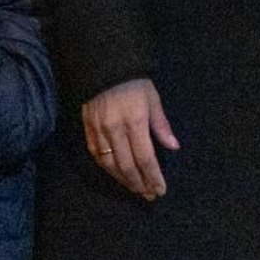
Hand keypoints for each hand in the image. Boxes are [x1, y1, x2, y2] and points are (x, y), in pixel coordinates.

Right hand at [83, 78, 180, 200]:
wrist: (102, 64)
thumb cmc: (133, 82)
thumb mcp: (152, 98)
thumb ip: (161, 125)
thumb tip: (173, 147)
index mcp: (135, 121)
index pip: (145, 158)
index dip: (153, 177)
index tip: (160, 190)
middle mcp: (115, 128)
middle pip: (127, 165)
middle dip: (140, 183)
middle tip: (149, 195)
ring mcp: (98, 129)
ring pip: (110, 163)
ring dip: (123, 180)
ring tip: (135, 188)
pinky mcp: (86, 126)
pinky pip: (95, 153)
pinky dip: (106, 167)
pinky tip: (115, 174)